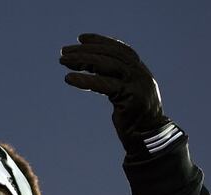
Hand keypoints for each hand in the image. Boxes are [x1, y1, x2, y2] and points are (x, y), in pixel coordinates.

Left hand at [59, 33, 169, 155]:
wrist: (147, 139)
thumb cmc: (133, 119)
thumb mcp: (126, 94)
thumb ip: (115, 80)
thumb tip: (93, 69)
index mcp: (140, 71)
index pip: (120, 49)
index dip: (101, 42)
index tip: (80, 39)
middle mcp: (140, 74)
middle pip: (111, 55)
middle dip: (86, 50)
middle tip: (64, 51)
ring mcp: (136, 85)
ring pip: (107, 65)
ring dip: (83, 60)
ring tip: (63, 61)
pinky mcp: (130, 98)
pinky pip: (104, 84)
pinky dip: (86, 79)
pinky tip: (69, 78)